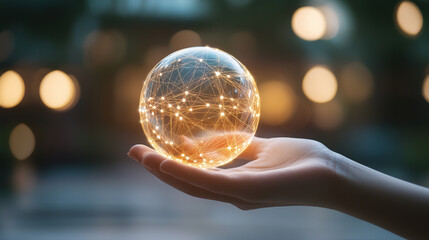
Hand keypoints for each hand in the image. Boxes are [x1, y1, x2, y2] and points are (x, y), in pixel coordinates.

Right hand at [128, 136, 338, 209]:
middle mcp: (231, 194)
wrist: (330, 175)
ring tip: (141, 156)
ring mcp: (237, 195)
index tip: (152, 148)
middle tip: (134, 151)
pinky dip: (186, 174)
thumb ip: (239, 145)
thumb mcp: (263, 148)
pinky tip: (166, 163)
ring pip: (192, 185)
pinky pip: (210, 182)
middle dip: (158, 169)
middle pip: (187, 183)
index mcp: (234, 184)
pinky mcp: (246, 192)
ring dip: (164, 171)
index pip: (196, 176)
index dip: (172, 166)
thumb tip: (214, 137)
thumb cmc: (301, 161)